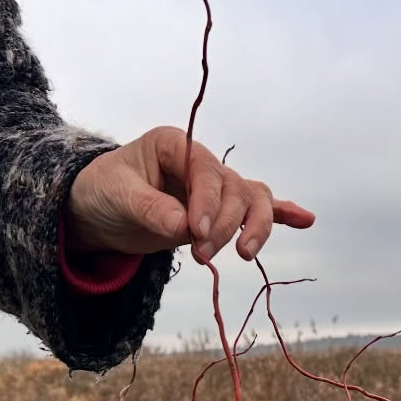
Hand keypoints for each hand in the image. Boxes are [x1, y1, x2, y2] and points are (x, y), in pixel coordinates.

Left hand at [65, 126, 314, 261]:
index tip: (195, 233)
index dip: (208, 202)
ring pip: (253, 199)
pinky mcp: (219, 212)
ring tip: (244, 254)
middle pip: (235, 189)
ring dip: (255, 227)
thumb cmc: (102, 193)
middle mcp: (202, 163)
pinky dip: (282, 214)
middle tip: (200, 255)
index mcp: (177, 145)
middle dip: (225, 224)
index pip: (207, 170)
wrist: (95, 212)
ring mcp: (214, 188)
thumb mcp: (117, 197)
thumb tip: (185, 228)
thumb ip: (151, 209)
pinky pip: (256, 208)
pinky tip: (305, 220)